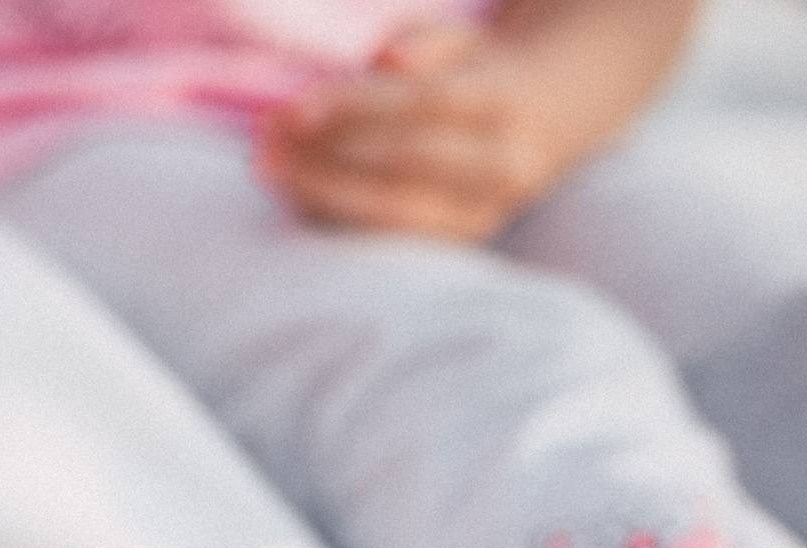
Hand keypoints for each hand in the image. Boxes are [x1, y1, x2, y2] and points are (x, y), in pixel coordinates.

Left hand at [256, 22, 566, 242]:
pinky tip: (289, 192)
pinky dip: (332, 216)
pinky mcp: (453, 246)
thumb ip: (427, 42)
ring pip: (390, 210)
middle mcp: (501, 165)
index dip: (356, 106)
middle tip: (264, 140)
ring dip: (317, 191)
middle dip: (326, 153)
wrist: (542, 126)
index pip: (424, 103)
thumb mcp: (464, 43)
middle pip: (403, 163)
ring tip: (266, 164)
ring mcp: (479, 214)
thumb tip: (389, 59)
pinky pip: (385, 238)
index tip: (293, 108)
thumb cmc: (479, 74)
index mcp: (505, 103)